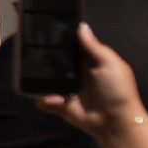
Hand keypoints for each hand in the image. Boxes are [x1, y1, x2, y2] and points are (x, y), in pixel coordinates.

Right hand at [30, 24, 147, 133]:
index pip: (71, 45)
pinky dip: (45, 99)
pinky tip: (56, 100)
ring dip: (39, 79)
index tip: (44, 27)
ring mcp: (65, 88)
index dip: (60, 37)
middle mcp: (74, 72)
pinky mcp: (59, 104)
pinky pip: (44, 98)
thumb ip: (94, 46)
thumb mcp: (110, 64)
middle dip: (43, 56)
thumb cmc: (117, 90)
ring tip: (37, 78)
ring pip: (44, 78)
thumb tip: (80, 25)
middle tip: (31, 51)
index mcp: (88, 60)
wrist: (115, 122)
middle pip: (54, 60)